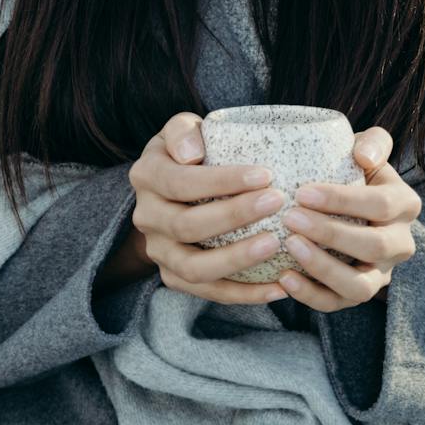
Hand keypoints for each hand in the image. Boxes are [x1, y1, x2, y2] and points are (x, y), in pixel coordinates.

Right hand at [125, 113, 292, 304]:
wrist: (169, 190)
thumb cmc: (189, 152)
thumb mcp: (181, 130)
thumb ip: (184, 131)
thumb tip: (192, 153)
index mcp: (147, 176)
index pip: (181, 182)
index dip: (222, 181)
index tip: (265, 174)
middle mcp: (146, 217)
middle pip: (187, 226)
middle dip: (234, 216)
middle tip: (276, 203)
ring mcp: (159, 252)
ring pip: (194, 269)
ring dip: (236, 259)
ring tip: (274, 245)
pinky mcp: (174, 277)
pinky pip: (208, 293)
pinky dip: (244, 294)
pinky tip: (278, 286)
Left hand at [276, 126, 419, 310]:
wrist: (350, 204)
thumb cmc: (353, 171)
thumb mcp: (367, 149)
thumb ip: (373, 142)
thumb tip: (363, 156)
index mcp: (405, 204)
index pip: (381, 204)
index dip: (341, 200)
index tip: (301, 192)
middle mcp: (401, 243)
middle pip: (373, 246)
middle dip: (330, 233)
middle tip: (290, 218)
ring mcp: (381, 273)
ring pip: (360, 286)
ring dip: (323, 268)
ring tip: (289, 247)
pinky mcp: (358, 293)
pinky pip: (337, 303)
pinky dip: (310, 294)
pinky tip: (284, 277)